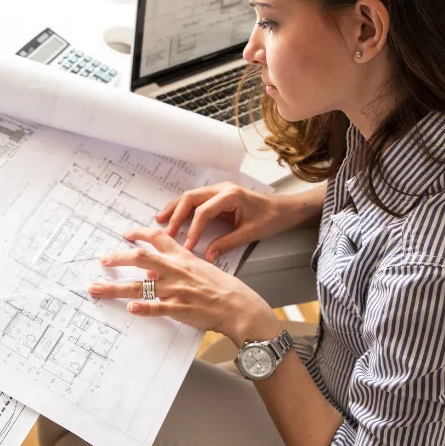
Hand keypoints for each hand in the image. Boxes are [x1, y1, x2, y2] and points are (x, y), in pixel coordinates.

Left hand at [89, 227, 280, 346]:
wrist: (239, 306)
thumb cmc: (223, 288)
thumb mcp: (202, 267)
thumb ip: (180, 265)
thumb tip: (156, 268)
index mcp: (183, 258)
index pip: (158, 238)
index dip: (139, 233)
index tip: (125, 233)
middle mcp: (176, 271)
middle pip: (140, 259)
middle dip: (118, 258)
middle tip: (102, 260)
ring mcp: (175, 290)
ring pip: (140, 287)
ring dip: (115, 288)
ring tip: (96, 289)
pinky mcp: (179, 309)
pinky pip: (157, 308)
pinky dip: (143, 308)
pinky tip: (130, 308)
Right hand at [156, 181, 294, 262]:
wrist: (284, 209)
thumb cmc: (271, 219)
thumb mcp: (250, 234)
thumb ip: (227, 244)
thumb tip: (207, 256)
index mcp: (230, 196)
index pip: (204, 211)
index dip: (193, 229)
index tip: (187, 245)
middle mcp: (221, 189)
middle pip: (191, 198)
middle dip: (176, 214)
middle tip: (166, 231)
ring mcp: (218, 190)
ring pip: (190, 196)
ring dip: (175, 208)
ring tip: (160, 220)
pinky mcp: (217, 196)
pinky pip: (195, 200)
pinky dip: (183, 208)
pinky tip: (173, 217)